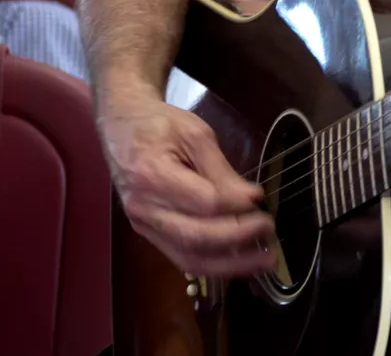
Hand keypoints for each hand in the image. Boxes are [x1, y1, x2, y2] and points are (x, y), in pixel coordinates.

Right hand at [99, 88, 273, 275]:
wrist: (122, 127)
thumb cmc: (159, 125)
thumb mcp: (195, 134)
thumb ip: (221, 170)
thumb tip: (250, 199)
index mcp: (153, 175)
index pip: (203, 202)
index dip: (236, 205)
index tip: (260, 199)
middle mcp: (144, 208)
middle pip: (196, 237)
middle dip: (238, 239)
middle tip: (268, 230)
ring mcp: (143, 225)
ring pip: (188, 258)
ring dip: (230, 265)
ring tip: (262, 260)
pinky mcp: (147, 234)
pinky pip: (181, 257)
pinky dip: (213, 264)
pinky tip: (238, 261)